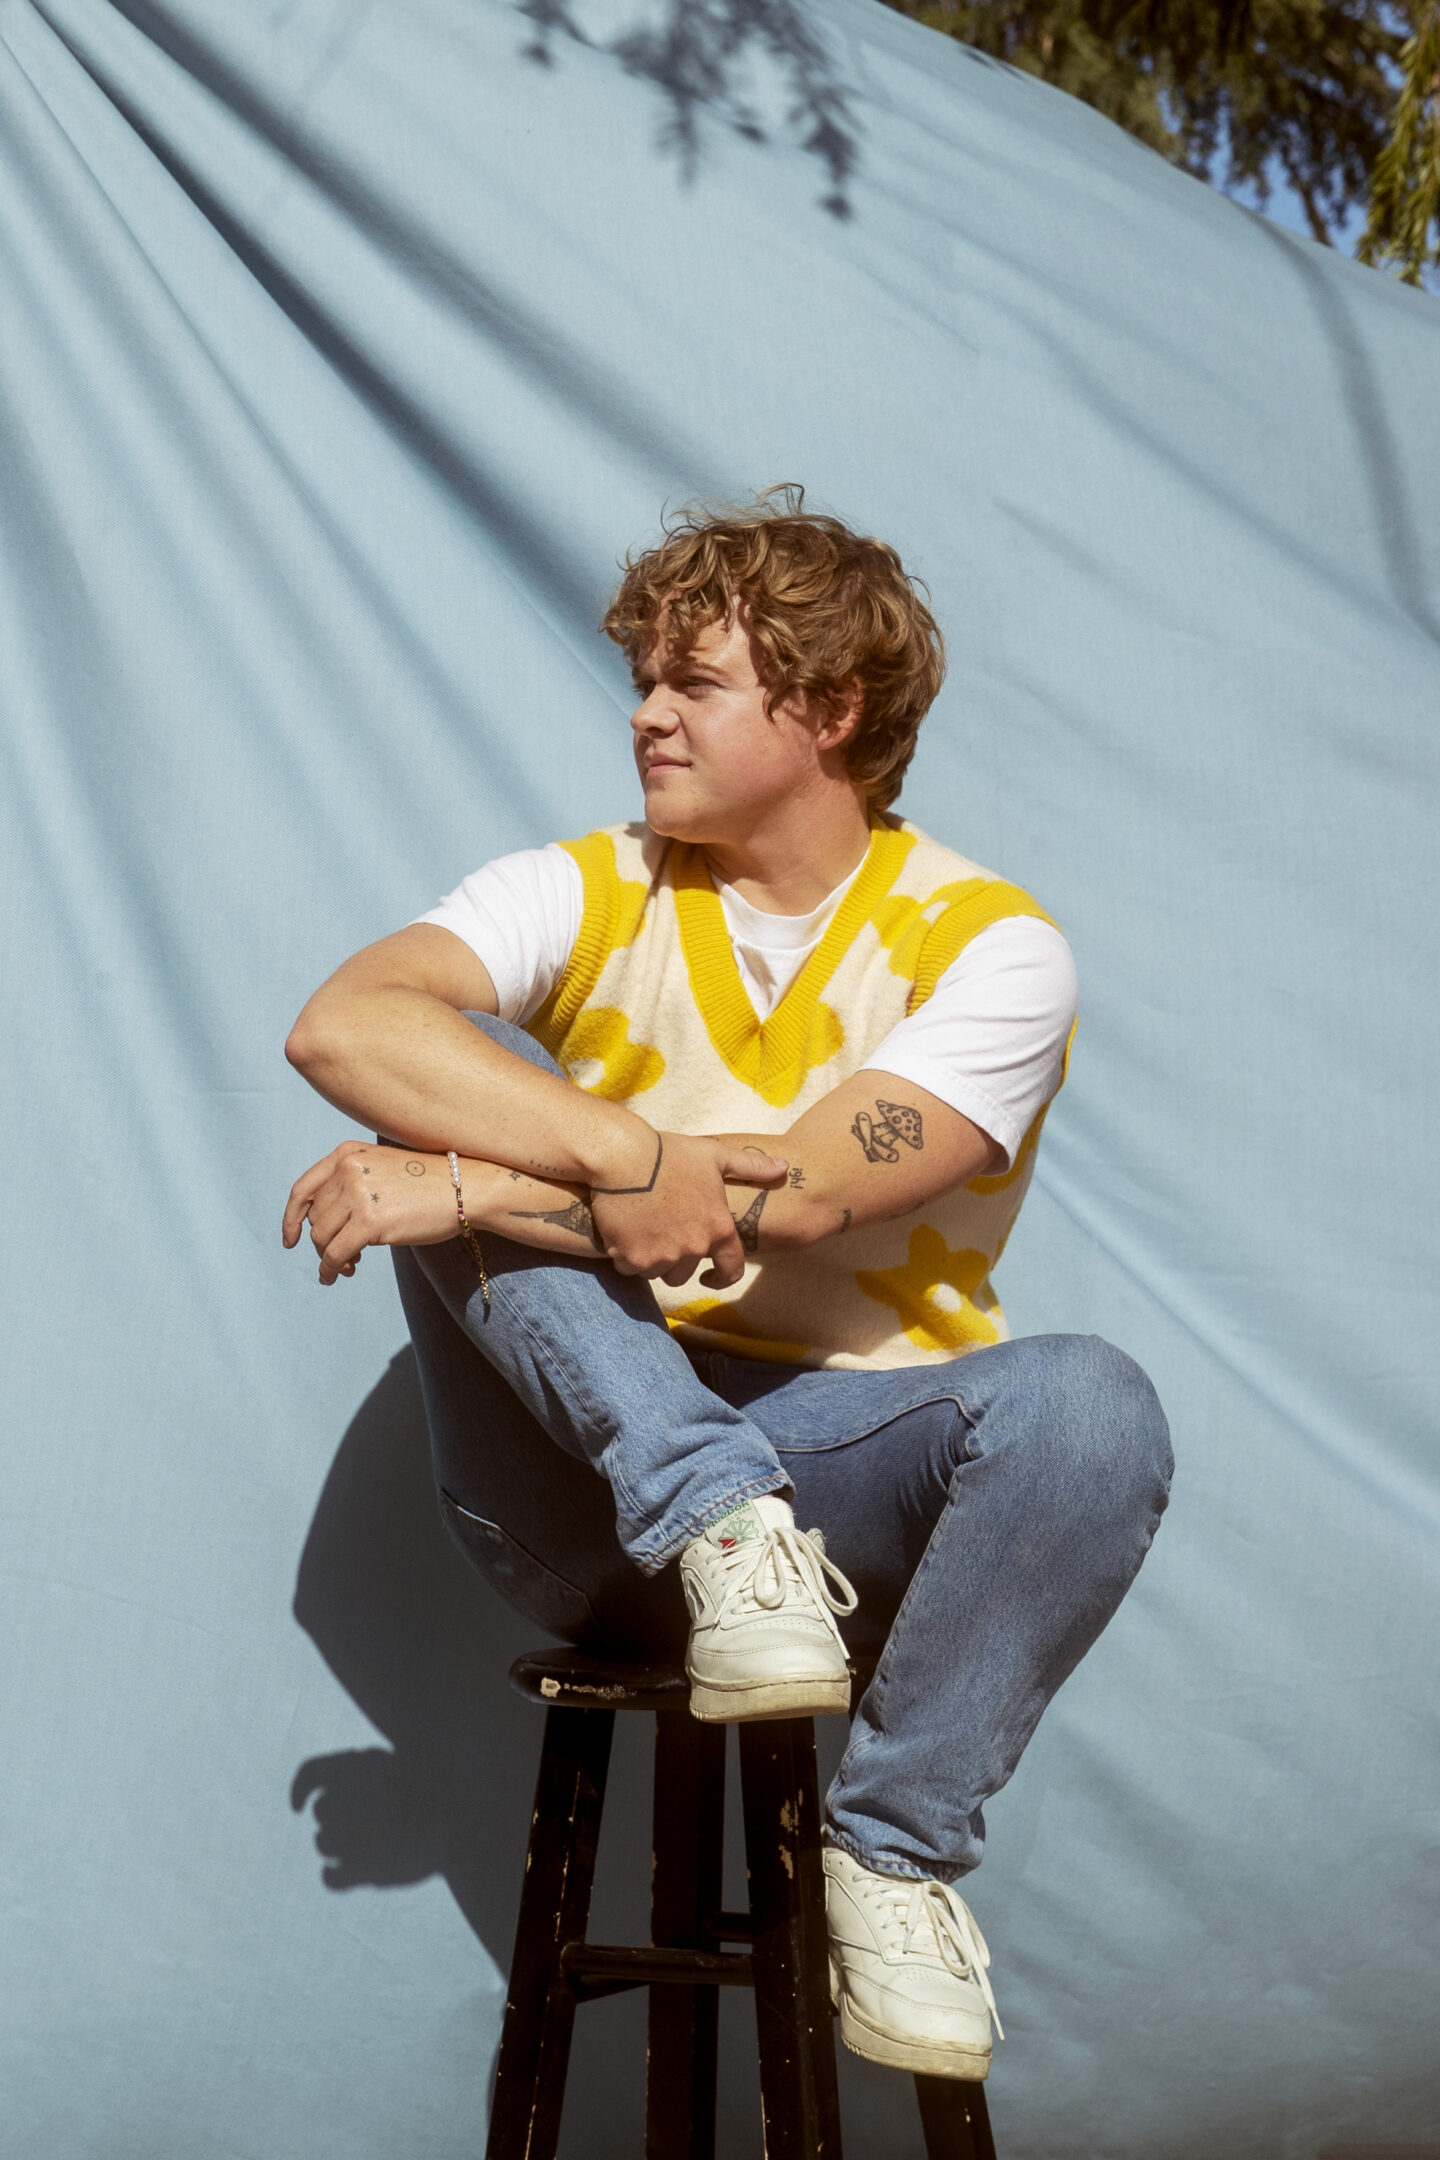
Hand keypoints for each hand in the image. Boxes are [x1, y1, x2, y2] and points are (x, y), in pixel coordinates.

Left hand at [282, 1141, 456, 1284]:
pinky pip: (335, 1253)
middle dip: (323, 1242)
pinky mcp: (370, 1221)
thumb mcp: (382, 1169)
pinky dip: (331, 1269)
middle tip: (344, 1258)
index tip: (290, 1240)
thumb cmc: (430, 1183)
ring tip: (350, 1266)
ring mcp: (358, 1193)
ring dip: (330, 1257)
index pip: (303, 1189)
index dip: (291, 1218)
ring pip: (321, 1237)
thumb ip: (351, 1185)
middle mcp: (348, 1169)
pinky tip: (339, 1276)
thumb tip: (321, 1226)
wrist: (465, 1187)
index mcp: (347, 1154)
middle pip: (314, 1218)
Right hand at [590, 1132, 787, 1290]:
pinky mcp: (632, 1259)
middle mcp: (694, 1248)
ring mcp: (662, 1256)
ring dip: (649, 1258)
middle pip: (684, 1273)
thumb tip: (783, 1168)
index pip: (731, 1269)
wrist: (622, 1156)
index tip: (710, 1278)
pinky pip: (629, 1267)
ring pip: (656, 1271)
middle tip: (660, 1232)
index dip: (722, 1277)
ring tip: (640, 1228)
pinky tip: (621, 1230)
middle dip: (674, 1259)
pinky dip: (624, 1255)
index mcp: (718, 1228)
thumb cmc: (669, 1153)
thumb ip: (751, 1166)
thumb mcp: (714, 1155)